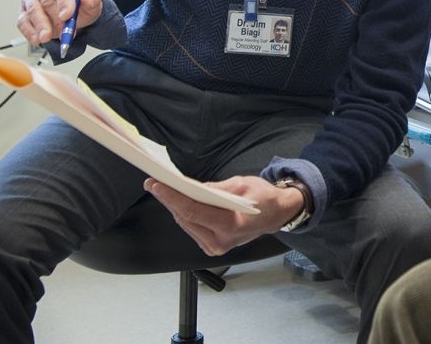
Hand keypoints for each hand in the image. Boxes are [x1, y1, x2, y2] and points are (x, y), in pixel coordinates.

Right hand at [17, 0, 101, 44]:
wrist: (73, 14)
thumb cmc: (81, 4)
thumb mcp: (93, 2)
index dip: (64, 1)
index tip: (67, 16)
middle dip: (54, 17)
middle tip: (63, 31)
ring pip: (32, 9)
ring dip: (40, 25)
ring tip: (47, 38)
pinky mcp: (23, 9)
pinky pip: (22, 21)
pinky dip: (29, 31)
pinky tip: (37, 39)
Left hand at [144, 175, 303, 255]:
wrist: (276, 214)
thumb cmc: (263, 197)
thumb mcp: (241, 184)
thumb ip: (214, 188)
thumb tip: (189, 187)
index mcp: (231, 225)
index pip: (193, 211)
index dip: (172, 198)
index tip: (157, 185)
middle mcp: (220, 241)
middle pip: (186, 219)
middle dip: (169, 200)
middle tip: (153, 183)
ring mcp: (215, 247)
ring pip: (186, 224)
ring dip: (174, 207)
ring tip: (162, 190)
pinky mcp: (212, 247)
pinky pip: (192, 228)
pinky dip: (184, 214)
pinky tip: (177, 202)